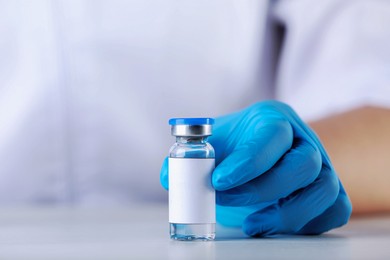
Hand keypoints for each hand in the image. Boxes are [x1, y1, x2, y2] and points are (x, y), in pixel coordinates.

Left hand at [160, 101, 351, 236]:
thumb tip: (172, 177)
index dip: (249, 161)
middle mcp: (303, 140)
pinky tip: (277, 224)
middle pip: (303, 165)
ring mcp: (322, 166)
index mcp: (274, 120)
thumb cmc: (237, 147)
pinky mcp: (331, 191)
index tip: (218, 181)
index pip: (273, 136)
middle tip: (225, 200)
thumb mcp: (212, 144)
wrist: (265, 155)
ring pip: (323, 191)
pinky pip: (335, 210)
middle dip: (262, 190)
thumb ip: (188, 159)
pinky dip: (309, 223)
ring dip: (285, 215)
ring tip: (252, 224)